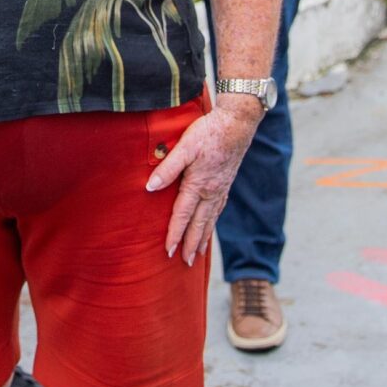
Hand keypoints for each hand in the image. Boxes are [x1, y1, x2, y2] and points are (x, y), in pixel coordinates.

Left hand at [147, 96, 264, 264]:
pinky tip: (210, 225)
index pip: (183, 215)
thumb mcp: (184, 146)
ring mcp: (221, 189)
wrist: (237, 123)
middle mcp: (212, 192)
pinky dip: (213, 223)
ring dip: (203, 238)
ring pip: (210, 219)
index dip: (175, 234)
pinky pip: (218, 210)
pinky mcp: (227, 183)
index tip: (168, 251)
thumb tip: (149, 187)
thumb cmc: (208, 132)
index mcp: (198, 185)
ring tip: (197, 254)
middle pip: (199, 224)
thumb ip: (167, 168)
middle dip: (191, 244)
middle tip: (185, 263)